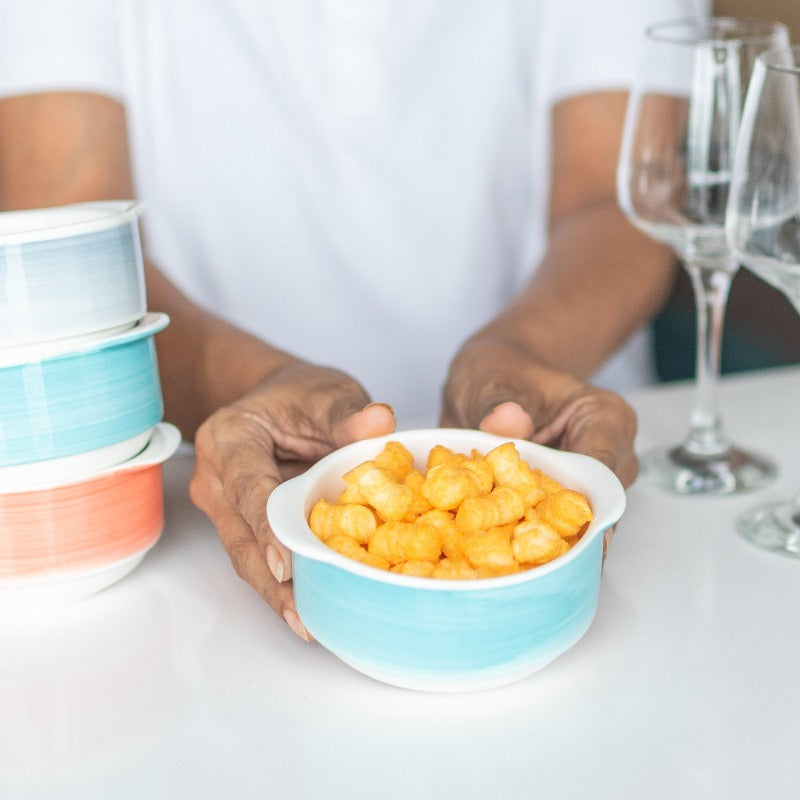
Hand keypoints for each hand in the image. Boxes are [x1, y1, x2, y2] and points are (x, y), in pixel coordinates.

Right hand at [188, 360, 394, 639]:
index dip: (268, 526)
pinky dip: (282, 583)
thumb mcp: (326, 394)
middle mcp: (215, 478)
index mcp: (227, 439)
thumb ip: (347, 413)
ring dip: (274, 591)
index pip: (248, 486)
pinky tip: (307, 608)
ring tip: (306, 624)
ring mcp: (223, 507)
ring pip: (245, 555)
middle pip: (240, 536)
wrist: (276, 400)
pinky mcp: (241, 525)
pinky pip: (258, 556)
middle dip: (270, 579)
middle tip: (301, 615)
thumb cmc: (298, 396)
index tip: (286, 563)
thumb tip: (379, 423)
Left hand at [442, 337, 636, 556]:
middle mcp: (608, 455)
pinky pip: (552, 528)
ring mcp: (587, 482)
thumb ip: (497, 403)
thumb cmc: (499, 372)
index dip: (578, 507)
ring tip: (504, 563)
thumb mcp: (489, 380)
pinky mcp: (562, 501)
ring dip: (541, 542)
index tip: (549, 536)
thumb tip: (506, 423)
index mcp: (603, 418)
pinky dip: (527, 539)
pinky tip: (498, 557)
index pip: (603, 470)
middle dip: (558, 535)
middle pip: (596, 507)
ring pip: (577, 525)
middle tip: (518, 560)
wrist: (493, 376)